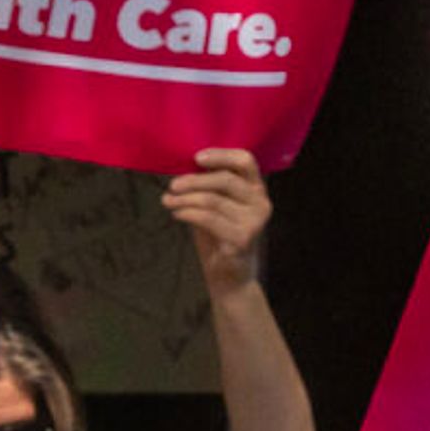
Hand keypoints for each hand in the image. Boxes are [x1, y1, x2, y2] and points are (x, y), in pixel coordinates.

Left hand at [165, 149, 271, 296]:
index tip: (196, 158)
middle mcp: (261, 202)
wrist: (229, 275)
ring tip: (168, 201)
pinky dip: (188, 213)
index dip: (221, 155)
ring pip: (213, 200)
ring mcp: (254, 221)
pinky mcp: (242, 238)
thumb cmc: (220, 235)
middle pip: (225, 179)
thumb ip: (209, 186)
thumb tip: (182, 167)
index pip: (246, 160)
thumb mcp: (216, 204)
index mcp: (256, 188)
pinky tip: (177, 214)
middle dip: (194, 181)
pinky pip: (208, 218)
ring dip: (185, 199)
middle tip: (172, 185)